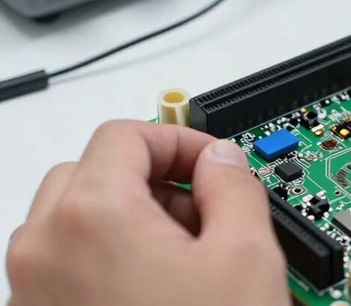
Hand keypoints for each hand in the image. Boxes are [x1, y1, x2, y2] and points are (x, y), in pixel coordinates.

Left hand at [6, 121, 290, 305]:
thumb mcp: (246, 256)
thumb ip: (235, 184)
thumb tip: (222, 161)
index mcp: (91, 217)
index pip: (127, 134)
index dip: (179, 139)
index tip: (213, 165)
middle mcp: (43, 251)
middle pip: (94, 171)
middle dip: (154, 180)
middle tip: (203, 212)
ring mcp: (31, 293)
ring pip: (77, 218)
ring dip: (132, 218)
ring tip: (187, 260)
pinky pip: (68, 262)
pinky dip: (110, 256)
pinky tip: (161, 293)